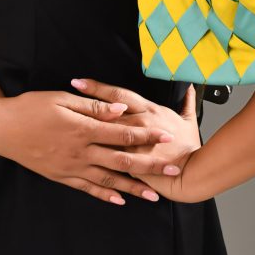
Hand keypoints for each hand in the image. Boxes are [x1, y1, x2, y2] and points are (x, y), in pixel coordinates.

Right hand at [0, 89, 183, 206]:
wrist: (1, 128)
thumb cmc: (31, 107)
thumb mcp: (62, 99)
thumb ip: (93, 106)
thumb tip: (121, 110)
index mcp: (83, 129)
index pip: (122, 134)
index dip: (147, 135)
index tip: (167, 136)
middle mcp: (80, 152)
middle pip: (122, 160)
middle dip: (150, 165)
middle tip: (173, 170)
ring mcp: (70, 167)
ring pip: (108, 179)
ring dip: (133, 187)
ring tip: (154, 195)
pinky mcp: (60, 176)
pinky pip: (86, 188)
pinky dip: (104, 194)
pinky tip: (119, 200)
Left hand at [70, 78, 202, 202]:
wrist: (192, 172)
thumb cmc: (190, 145)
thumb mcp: (188, 121)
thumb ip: (186, 103)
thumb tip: (190, 87)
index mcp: (149, 111)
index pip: (118, 95)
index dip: (98, 88)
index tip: (78, 82)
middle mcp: (138, 125)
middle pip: (105, 113)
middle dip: (85, 104)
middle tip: (64, 98)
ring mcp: (131, 145)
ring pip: (103, 134)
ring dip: (84, 130)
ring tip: (62, 126)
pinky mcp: (128, 163)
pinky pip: (107, 160)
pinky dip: (90, 154)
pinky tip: (74, 156)